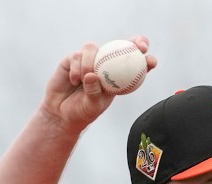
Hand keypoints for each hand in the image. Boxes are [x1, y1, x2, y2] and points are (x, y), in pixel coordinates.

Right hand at [39, 37, 157, 134]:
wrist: (61, 113)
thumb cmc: (82, 112)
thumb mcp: (92, 106)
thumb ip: (94, 92)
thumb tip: (93, 75)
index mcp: (116, 77)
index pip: (132, 64)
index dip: (145, 58)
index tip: (151, 60)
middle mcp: (104, 65)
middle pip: (121, 46)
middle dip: (134, 42)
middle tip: (137, 46)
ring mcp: (88, 60)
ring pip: (92, 48)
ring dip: (89, 61)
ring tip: (84, 78)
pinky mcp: (72, 59)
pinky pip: (76, 56)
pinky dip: (76, 68)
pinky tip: (74, 80)